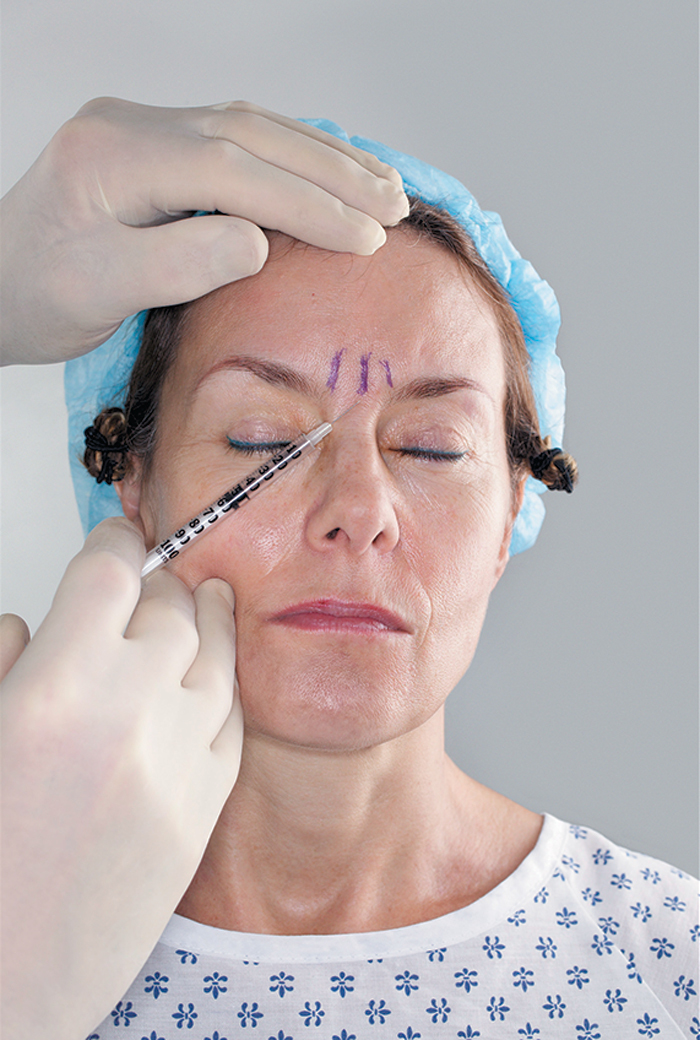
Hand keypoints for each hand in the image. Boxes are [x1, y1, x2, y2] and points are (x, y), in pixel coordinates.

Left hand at [0, 98, 407, 364]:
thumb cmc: (37, 297)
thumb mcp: (97, 292)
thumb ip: (175, 264)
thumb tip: (256, 241)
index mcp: (114, 156)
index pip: (231, 169)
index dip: (306, 200)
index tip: (365, 235)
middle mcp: (132, 127)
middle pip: (252, 134)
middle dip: (331, 171)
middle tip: (396, 206)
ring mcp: (145, 129)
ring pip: (252, 127)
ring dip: (322, 156)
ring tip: (384, 187)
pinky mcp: (156, 145)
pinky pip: (238, 137)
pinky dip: (292, 154)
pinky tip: (328, 169)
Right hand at [0, 517, 242, 1039]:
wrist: (8, 983)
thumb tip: (25, 625)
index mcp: (55, 688)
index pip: (109, 573)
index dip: (115, 542)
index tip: (117, 537)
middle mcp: (128, 713)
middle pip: (169, 607)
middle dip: (157, 582)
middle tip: (148, 579)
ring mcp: (176, 762)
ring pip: (215, 656)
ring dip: (209, 621)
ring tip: (210, 600)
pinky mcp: (203, 811)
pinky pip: (232, 722)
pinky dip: (226, 686)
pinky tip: (220, 673)